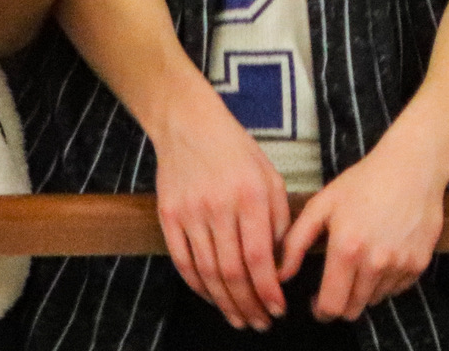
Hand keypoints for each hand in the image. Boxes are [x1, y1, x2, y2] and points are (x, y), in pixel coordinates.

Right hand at [153, 90, 291, 330]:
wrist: (190, 126)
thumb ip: (279, 219)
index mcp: (251, 196)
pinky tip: (214, 299)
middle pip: (232, 271)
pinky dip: (199, 287)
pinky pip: (183, 262)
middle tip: (260, 323)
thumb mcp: (271, 177)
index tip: (277, 309)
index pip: (258, 256)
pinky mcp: (168, 217)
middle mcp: (219, 207)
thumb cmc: (238, 152)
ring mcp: (190, 214)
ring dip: (225, 302)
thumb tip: (280, 263)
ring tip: (239, 319)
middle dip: (248, 304)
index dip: (267, 289)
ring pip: (207, 272)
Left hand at [281, 138, 448, 320]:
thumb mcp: (322, 204)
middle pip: (353, 310)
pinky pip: (397, 288)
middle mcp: (376, 262)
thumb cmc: (364, 181)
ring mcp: (401, 263)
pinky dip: (386, 281)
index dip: (321, 311)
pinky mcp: (420, 262)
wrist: (413, 165)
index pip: (331, 307)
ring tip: (361, 264)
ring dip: (364, 291)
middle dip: (341, 303)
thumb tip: (281, 276)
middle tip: (338, 284)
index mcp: (347, 249)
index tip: (318, 303)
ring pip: (375, 300)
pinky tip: (383, 256)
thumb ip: (295, 243)